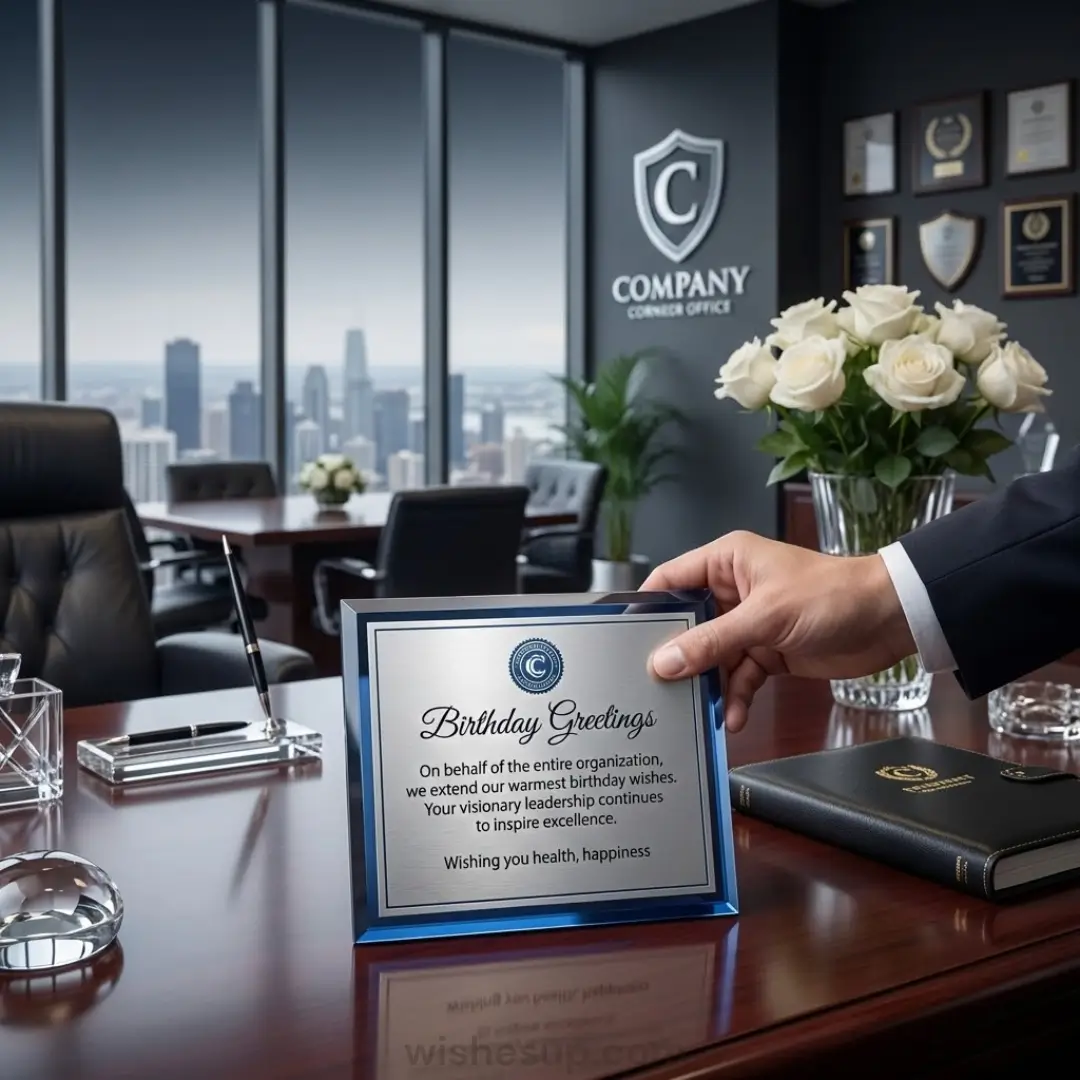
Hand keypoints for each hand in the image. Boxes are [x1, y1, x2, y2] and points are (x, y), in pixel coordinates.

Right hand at [640, 531, 914, 731]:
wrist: (890, 619)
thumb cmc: (831, 596)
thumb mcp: (764, 617)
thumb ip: (712, 642)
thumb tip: (664, 662)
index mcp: (726, 561)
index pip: (671, 580)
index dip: (649, 608)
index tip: (625, 639)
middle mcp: (733, 589)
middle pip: (689, 624)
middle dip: (677, 656)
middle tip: (656, 684)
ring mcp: (750, 622)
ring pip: (713, 656)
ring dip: (709, 684)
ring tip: (697, 709)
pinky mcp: (769, 650)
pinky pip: (740, 675)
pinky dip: (736, 696)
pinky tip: (733, 717)